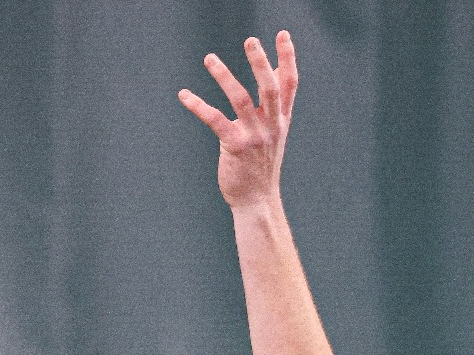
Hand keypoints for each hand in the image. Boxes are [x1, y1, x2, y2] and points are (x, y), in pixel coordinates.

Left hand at [178, 30, 298, 209]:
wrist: (257, 200)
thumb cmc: (261, 165)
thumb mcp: (274, 133)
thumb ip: (274, 106)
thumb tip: (272, 73)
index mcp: (281, 120)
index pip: (289, 84)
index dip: (287, 58)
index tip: (283, 34)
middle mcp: (271, 125)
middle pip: (270, 88)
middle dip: (260, 63)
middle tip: (251, 41)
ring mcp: (255, 137)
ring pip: (241, 99)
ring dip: (225, 77)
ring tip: (209, 58)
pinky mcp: (235, 147)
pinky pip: (216, 121)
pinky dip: (199, 105)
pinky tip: (184, 95)